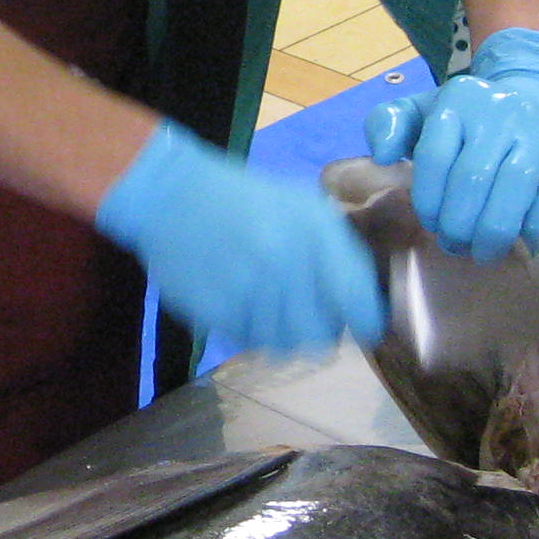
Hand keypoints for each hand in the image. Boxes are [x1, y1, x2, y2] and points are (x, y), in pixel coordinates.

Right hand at [95, 124, 385, 358]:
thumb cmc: (245, 199)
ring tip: (271, 309)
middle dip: (321, 330)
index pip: (358, 301)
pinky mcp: (215, 309)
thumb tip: (365, 300)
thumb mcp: (302, 206)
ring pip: (284, 344)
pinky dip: (249, 330)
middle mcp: (285, 262)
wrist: (172, 194)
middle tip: (311, 317)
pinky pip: (247, 340)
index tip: (364, 325)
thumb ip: (338, 248)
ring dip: (283, 333)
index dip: (366, 320)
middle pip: (322, 335)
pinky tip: (241, 303)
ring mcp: (248, 289)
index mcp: (314, 233)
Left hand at [363, 28, 538, 255]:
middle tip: (455, 245)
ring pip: (512, 192)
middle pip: (472, 179)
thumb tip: (382, 155)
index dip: (429, 199)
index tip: (430, 223)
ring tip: (483, 252)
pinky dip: (531, 230)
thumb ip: (389, 124)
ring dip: (492, 234)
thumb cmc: (476, 120)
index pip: (434, 156)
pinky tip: (520, 242)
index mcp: (459, 99)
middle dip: (458, 224)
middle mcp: (501, 111)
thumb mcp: (428, 110)